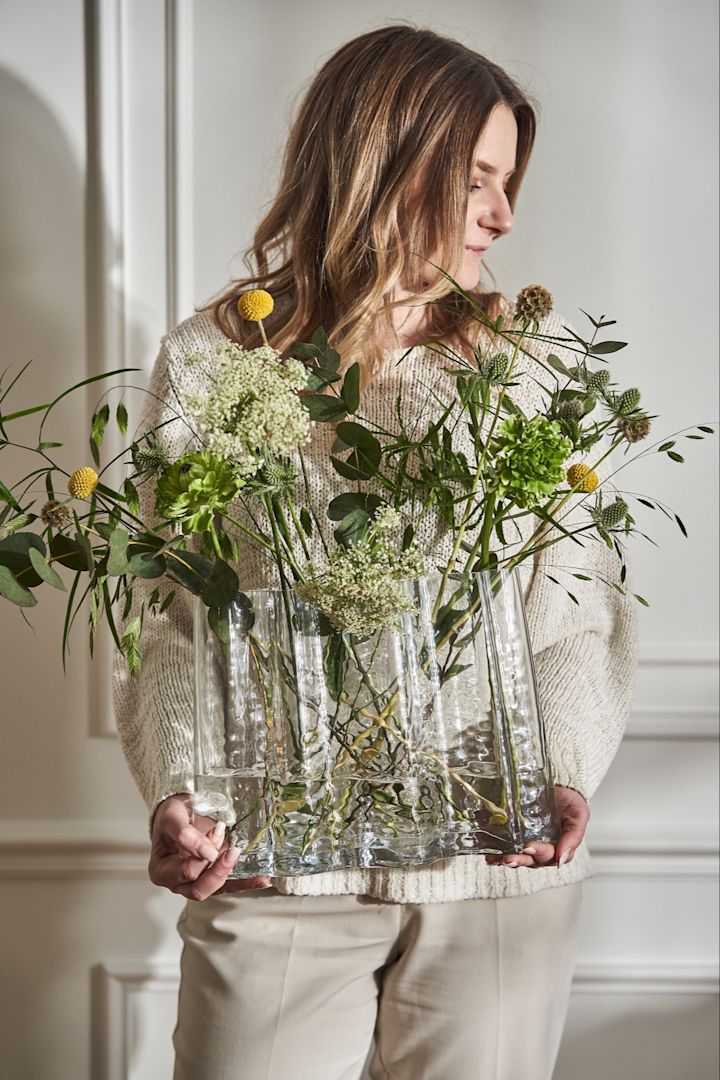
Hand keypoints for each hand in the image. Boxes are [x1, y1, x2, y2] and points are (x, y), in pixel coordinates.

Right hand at [148, 794, 270, 898]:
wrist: (180, 812)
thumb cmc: (171, 816)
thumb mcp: (172, 818)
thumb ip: (185, 834)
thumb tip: (207, 852)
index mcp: (162, 871)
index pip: (186, 872)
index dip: (202, 856)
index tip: (216, 832)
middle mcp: (178, 882)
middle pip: (200, 889)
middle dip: (219, 871)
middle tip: (233, 850)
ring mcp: (196, 882)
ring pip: (217, 890)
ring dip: (236, 879)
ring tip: (256, 871)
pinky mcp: (213, 877)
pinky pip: (229, 885)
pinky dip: (246, 883)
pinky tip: (262, 879)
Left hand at [485, 785, 589, 869]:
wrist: (560, 785)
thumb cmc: (571, 801)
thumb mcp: (578, 815)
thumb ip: (573, 837)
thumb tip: (562, 860)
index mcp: (558, 847)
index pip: (548, 855)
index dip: (538, 852)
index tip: (529, 847)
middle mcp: (541, 847)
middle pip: (530, 859)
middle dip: (519, 859)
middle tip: (509, 857)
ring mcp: (527, 841)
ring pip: (517, 855)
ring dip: (506, 859)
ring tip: (497, 859)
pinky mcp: (514, 833)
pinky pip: (505, 845)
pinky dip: (496, 851)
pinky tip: (488, 853)